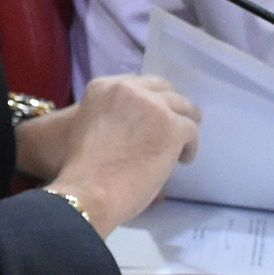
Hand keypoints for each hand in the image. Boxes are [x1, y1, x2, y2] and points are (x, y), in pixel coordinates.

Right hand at [22, 73, 199, 232]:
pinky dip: (189, 147)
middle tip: (176, 123)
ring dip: (184, 123)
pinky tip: (182, 159)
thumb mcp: (87, 127)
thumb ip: (111, 116)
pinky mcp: (171, 126)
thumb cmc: (82, 170)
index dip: (150, 99)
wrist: (88, 190)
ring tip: (183, 143)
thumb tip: (140, 127)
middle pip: (162, 89)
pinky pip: (190, 130)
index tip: (154, 114)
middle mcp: (129, 89)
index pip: (138, 84)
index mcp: (103, 87)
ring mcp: (153, 106)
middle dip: (171, 106)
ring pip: (182, 107)